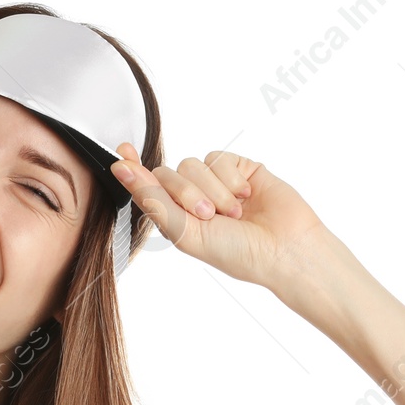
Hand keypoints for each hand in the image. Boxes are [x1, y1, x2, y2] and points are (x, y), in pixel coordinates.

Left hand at [109, 145, 330, 290]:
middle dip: (186, 193)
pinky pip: (219, 158)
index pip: (147, 187)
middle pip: (167, 173)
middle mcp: (193, 197)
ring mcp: (216, 181)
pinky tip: (247, 196)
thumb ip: (153, 201)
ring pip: (193, 163)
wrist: (284, 249)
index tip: (120, 153)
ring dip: (212, 190)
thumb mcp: (186, 233)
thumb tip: (121, 169)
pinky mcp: (239, 168)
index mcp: (177, 217)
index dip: (132, 169)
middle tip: (210, 216)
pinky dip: (230, 178)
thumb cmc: (236, 252)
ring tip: (234, 212)